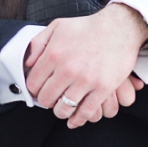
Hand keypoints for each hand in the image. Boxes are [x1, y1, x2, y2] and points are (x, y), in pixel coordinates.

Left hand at [24, 3, 147, 127]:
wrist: (119, 28)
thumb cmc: (88, 27)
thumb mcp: (58, 27)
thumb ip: (38, 43)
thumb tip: (28, 64)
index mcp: (54, 54)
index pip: (33, 84)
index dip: (35, 89)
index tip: (40, 90)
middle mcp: (67, 69)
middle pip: (46, 99)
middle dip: (47, 101)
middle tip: (52, 98)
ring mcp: (85, 80)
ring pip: (63, 109)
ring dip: (61, 111)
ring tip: (63, 108)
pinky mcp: (102, 88)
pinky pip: (86, 112)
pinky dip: (78, 119)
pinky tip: (75, 119)